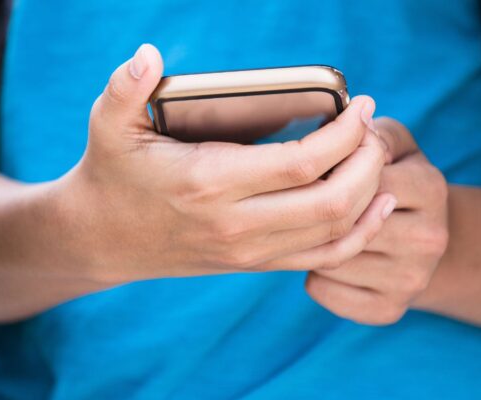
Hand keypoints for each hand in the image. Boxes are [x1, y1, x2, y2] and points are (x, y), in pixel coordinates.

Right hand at [57, 44, 393, 284]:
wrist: (102, 239)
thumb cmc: (112, 172)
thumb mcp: (108, 124)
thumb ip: (125, 86)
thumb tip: (149, 54)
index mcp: (210, 183)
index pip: (301, 164)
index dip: (344, 134)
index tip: (362, 105)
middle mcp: (236, 224)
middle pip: (331, 201)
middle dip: (367, 161)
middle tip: (373, 129)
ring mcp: (249, 251)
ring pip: (335, 231)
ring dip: (369, 193)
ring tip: (376, 155)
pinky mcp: (255, 264)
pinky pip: (324, 256)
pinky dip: (360, 233)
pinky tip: (377, 204)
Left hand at [306, 118, 448, 324]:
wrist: (428, 248)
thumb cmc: (400, 183)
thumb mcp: (397, 147)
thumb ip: (374, 132)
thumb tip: (352, 122)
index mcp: (431, 188)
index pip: (365, 177)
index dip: (331, 172)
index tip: (319, 169)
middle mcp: (428, 238)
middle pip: (345, 222)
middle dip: (317, 209)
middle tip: (303, 200)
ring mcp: (411, 280)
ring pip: (330, 258)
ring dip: (309, 243)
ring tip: (313, 229)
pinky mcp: (388, 310)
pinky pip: (323, 290)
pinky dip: (312, 275)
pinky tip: (322, 259)